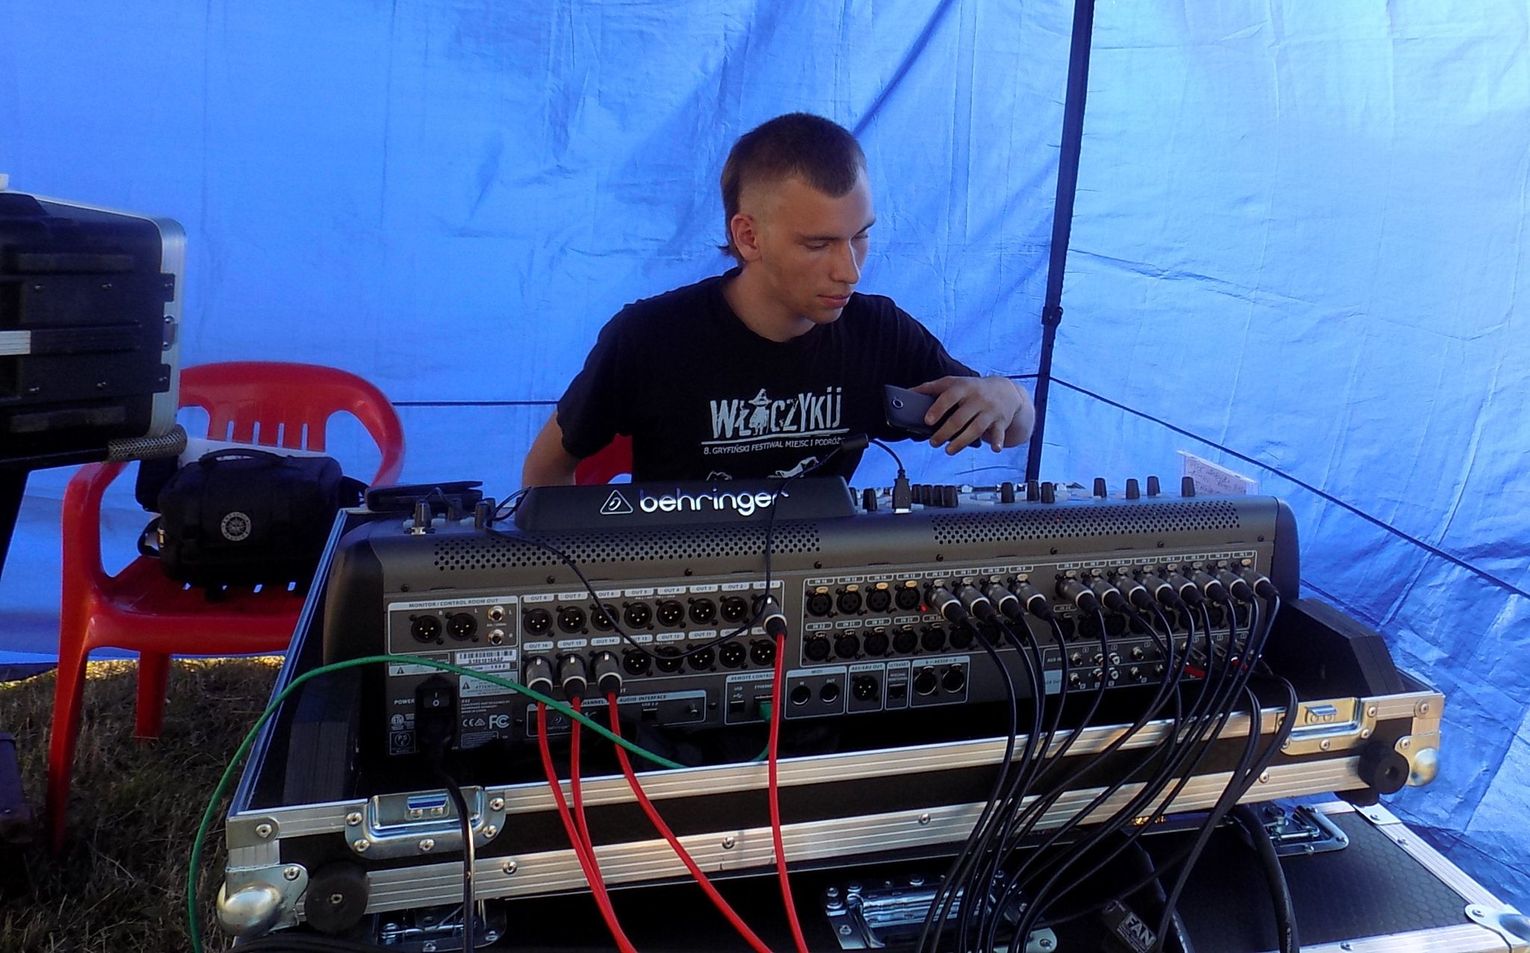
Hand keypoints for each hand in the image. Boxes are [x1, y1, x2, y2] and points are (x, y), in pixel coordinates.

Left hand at [910, 376, 1029, 453]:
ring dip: (961, 442)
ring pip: (975, 429)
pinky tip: (994, 449)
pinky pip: (999, 433)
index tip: (928, 421)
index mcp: (963, 388)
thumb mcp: (953, 383)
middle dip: (944, 433)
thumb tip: (908, 393)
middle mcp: (977, 399)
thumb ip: (930, 388)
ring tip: (948, 451)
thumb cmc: (972, 389)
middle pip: (959, 418)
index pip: (949, 397)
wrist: (1006, 391)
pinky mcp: (1000, 422)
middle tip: (933, 442)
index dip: (938, 409)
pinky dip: (997, 442)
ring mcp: (990, 411)